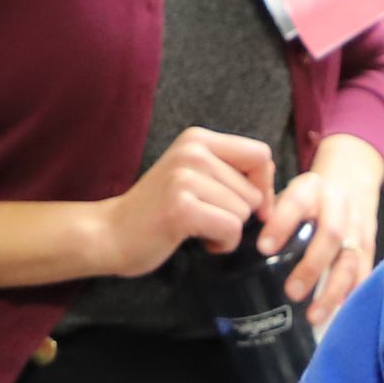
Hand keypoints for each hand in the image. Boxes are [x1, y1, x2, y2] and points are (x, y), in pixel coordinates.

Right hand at [93, 128, 277, 278]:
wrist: (110, 232)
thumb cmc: (158, 210)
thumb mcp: (193, 176)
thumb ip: (229, 172)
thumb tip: (273, 192)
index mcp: (198, 139)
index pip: (260, 155)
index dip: (264, 185)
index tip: (249, 205)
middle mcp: (193, 151)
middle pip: (255, 190)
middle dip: (240, 213)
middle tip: (206, 218)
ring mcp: (185, 178)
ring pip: (244, 212)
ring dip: (228, 230)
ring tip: (197, 228)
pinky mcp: (181, 207)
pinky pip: (231, 229)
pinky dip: (222, 244)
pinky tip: (199, 241)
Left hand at [265, 135, 383, 328]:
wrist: (350, 179)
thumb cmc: (306, 196)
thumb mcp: (286, 191)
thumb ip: (265, 213)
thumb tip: (228, 241)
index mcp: (311, 189)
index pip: (296, 203)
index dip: (281, 225)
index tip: (263, 248)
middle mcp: (338, 205)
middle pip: (331, 234)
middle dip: (312, 266)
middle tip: (292, 292)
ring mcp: (358, 227)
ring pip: (350, 259)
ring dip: (333, 290)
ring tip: (313, 316)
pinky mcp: (369, 246)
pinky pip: (364, 272)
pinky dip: (351, 294)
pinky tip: (338, 314)